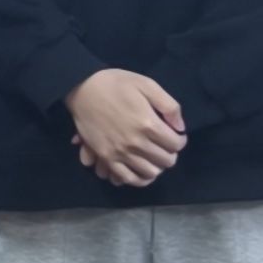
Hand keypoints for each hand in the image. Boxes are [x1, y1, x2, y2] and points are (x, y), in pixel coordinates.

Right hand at [63, 69, 186, 188]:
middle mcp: (136, 143)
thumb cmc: (116, 83)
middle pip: (166, 160)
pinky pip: (127, 178)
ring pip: (150, 172)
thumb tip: (180, 128)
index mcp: (148, 124)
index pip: (176, 144)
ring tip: (154, 157)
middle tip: (166, 145)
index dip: (180, 140)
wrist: (82, 87)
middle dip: (171, 153)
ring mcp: (120, 153)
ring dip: (157, 166)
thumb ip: (169, 105)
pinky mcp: (106, 158)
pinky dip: (139, 179)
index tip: (176, 135)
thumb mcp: (146, 84)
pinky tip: (142, 172)